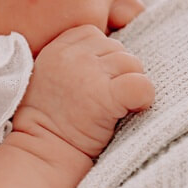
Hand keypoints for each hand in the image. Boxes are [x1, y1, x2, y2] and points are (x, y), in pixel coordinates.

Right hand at [18, 25, 154, 157]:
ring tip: (111, 108)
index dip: (102, 58)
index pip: (96, 36)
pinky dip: (144, 98)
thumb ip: (77, 57)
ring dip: (129, 86)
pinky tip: (131, 109)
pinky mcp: (105, 96)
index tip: (94, 82)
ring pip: (133, 65)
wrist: (43, 151)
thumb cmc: (51, 118)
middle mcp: (72, 56)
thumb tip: (117, 46)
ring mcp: (88, 74)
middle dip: (117, 73)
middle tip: (102, 99)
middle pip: (118, 48)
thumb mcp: (53, 74)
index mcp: (58, 48)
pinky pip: (141, 85)